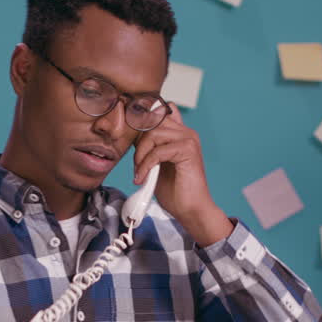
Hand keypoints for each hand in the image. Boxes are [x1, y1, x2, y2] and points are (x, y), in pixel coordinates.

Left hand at [132, 104, 232, 245]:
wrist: (191, 210)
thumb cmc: (174, 190)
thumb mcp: (154, 163)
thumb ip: (148, 146)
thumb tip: (132, 134)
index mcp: (179, 133)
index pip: (157, 112)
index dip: (142, 122)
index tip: (131, 141)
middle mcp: (186, 132)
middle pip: (151, 122)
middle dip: (138, 143)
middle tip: (136, 165)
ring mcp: (189, 139)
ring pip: (153, 134)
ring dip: (141, 154)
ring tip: (139, 172)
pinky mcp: (188, 150)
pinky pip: (158, 151)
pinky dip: (146, 165)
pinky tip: (142, 178)